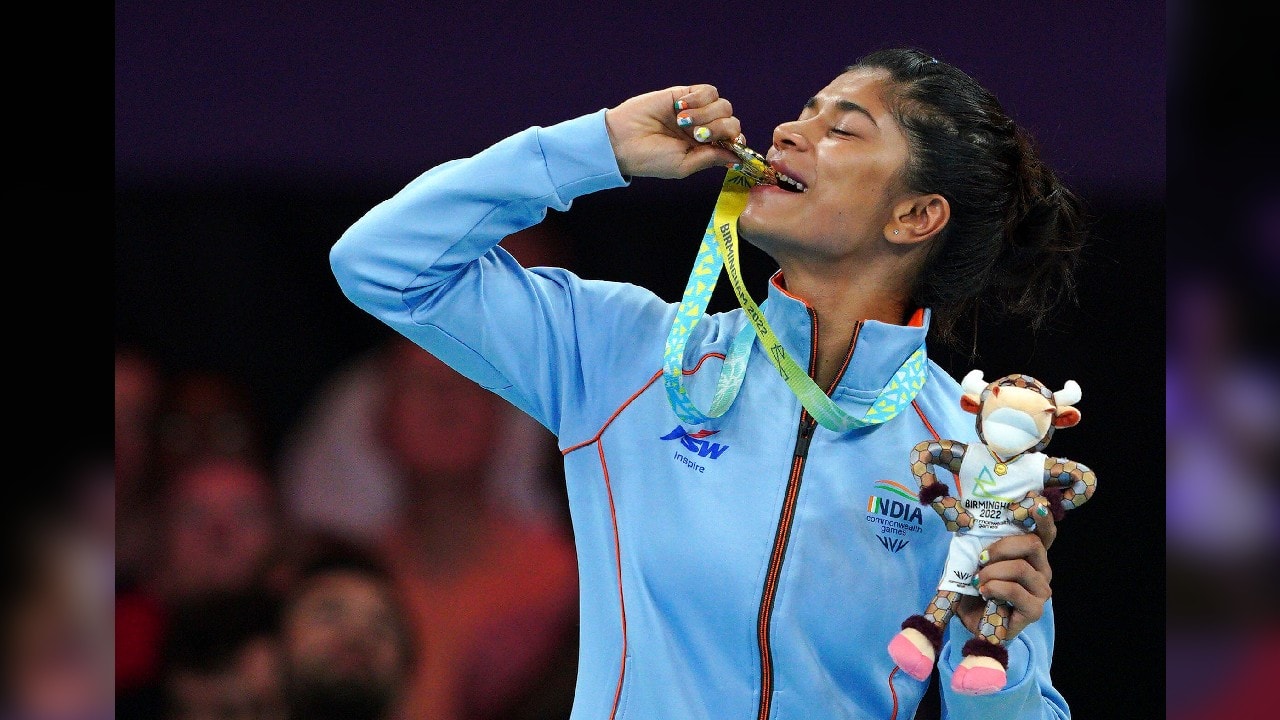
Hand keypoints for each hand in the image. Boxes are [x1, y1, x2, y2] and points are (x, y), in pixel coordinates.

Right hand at [604, 84, 741, 178]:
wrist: (624, 140)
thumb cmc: (651, 158)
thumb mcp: (684, 165)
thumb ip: (712, 158)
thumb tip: (738, 157)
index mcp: (706, 149)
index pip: (734, 141)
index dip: (735, 142)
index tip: (723, 145)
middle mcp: (705, 130)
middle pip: (732, 122)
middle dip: (718, 129)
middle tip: (696, 135)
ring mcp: (697, 112)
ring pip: (723, 106)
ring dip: (706, 114)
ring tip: (683, 122)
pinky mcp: (686, 94)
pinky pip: (709, 91)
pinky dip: (700, 99)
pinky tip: (681, 107)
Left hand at [956, 505, 1055, 640]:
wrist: (973, 622)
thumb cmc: (977, 588)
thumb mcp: (976, 561)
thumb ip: (982, 544)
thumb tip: (972, 522)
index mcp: (1030, 556)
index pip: (1045, 534)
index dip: (1044, 519)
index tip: (1036, 505)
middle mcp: (1042, 570)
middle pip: (1033, 544)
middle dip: (1002, 547)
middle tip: (981, 559)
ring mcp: (1041, 591)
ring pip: (1021, 568)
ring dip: (993, 572)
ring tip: (979, 581)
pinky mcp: (1035, 610)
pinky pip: (1015, 591)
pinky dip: (995, 588)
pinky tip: (984, 592)